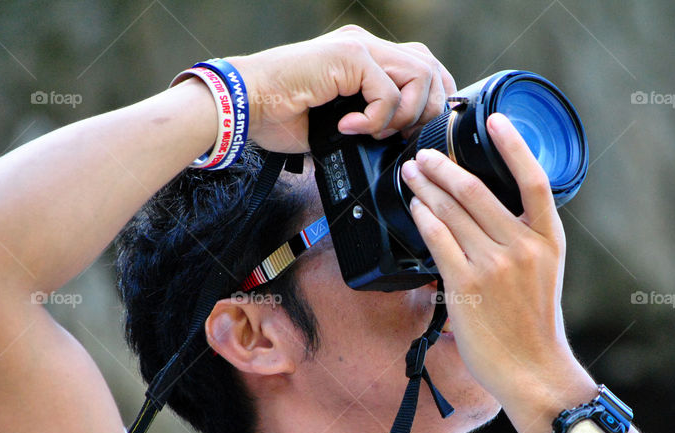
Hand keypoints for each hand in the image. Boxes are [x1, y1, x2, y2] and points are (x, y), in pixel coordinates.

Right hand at [228, 25, 455, 151]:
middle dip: (427, 111)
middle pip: (431, 68)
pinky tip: (349, 128)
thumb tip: (398, 145)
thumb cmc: (278, 116)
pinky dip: (376, 119)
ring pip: (420, 76)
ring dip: (404, 115)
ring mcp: (359, 47)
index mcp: (364, 58)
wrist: (243, 106)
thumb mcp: (338, 124)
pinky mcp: (349, 56)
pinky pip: (388, 92)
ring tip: (373, 132)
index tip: (414, 133)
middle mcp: (365, 45)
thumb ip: (371, 123)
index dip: (430, 103)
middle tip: (401, 137)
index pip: (422, 68)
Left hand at [400, 113, 584, 411]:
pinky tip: (414, 207)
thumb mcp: (544, 273)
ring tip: (411, 174)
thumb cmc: (535, 325)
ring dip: (425, 187)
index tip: (494, 119)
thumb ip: (522, 241)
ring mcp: (494, 265)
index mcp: (549, 239)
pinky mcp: (466, 284)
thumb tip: (486, 214)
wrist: (532, 370)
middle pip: (476, 189)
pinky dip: (422, 217)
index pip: (534, 179)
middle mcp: (523, 247)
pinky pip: (437, 238)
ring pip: (451, 210)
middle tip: (424, 155)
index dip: (513, 144)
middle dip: (443, 166)